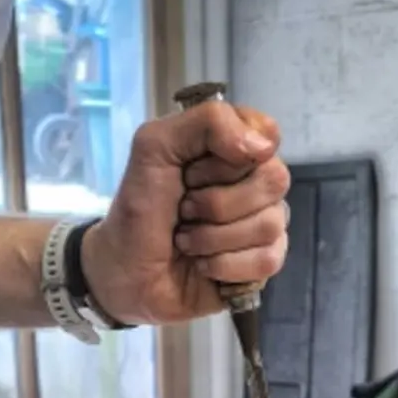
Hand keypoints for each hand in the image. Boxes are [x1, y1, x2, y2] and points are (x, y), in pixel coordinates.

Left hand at [81, 101, 290, 326]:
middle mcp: (253, 183)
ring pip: (270, 223)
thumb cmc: (137, 211)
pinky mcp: (263, 264)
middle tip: (184, 210)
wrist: (123, 275)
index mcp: (231, 148)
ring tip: (186, 240)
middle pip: (274, 179)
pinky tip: (202, 264)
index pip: (267, 134)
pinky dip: (224, 265)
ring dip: (214, 237)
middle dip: (217, 201)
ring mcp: (262, 223)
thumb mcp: (154, 148)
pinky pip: (268, 260)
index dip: (230, 155)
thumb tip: (263, 146)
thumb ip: (207, 122)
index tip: (192, 170)